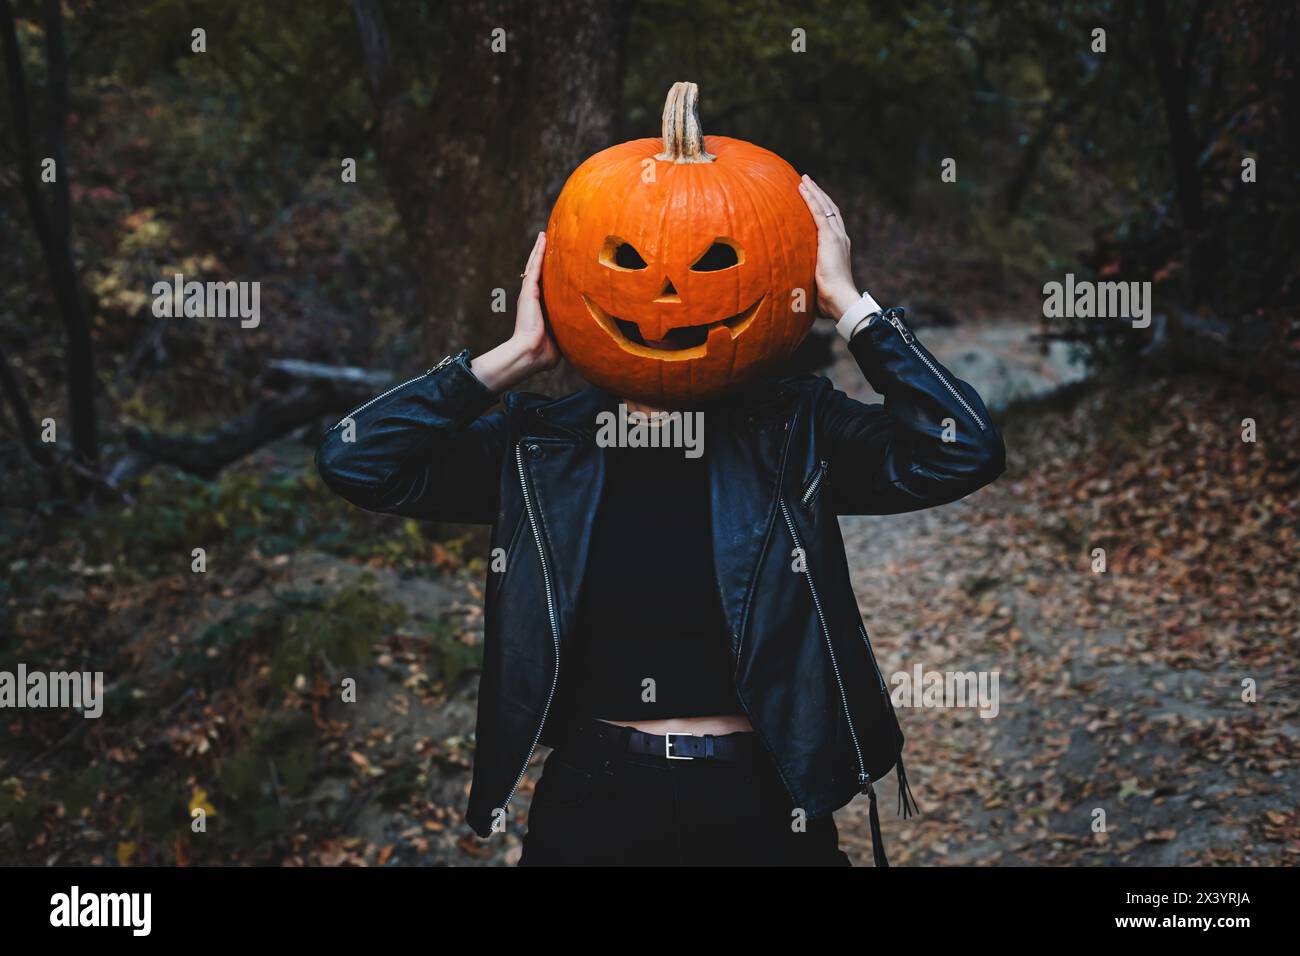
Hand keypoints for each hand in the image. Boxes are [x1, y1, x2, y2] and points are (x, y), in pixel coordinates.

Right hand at [511, 231, 559, 368]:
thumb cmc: (546, 351)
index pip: (546, 284)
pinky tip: (542, 239)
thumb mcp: (562, 336)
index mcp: (540, 306)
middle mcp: (533, 297)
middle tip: (546, 240)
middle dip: (542, 256)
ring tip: (543, 235)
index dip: (550, 272)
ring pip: (535, 265)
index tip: (557, 262)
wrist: (531, 352)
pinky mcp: (528, 291)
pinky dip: (538, 252)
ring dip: (539, 249)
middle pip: (538, 271)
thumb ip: (570, 330)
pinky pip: (534, 267)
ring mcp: (529, 292)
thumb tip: (587, 335)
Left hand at [797, 175, 861, 319]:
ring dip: (814, 192)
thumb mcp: (817, 284)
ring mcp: (837, 237)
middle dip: (818, 194)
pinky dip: (811, 199)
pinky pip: (818, 213)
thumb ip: (810, 278)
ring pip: (824, 207)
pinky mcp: (830, 238)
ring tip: (803, 180)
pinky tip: (802, 189)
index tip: (813, 198)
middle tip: (807, 181)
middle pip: (829, 209)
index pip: (831, 222)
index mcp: (839, 247)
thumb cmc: (829, 300)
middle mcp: (841, 238)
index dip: (822, 208)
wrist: (840, 299)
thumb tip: (794, 289)